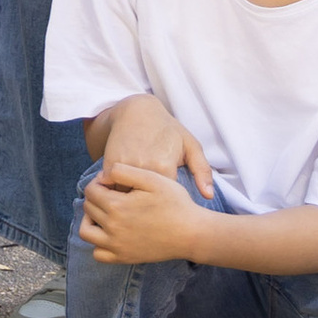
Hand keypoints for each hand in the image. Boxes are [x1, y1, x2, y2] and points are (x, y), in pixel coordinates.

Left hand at [80, 159, 207, 265]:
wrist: (193, 233)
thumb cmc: (175, 203)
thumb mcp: (152, 178)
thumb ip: (122, 171)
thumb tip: (102, 176)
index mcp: (117, 206)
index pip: (91, 190)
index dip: (99, 181)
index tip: (113, 182)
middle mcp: (113, 228)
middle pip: (88, 208)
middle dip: (96, 197)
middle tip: (112, 194)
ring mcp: (117, 245)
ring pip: (86, 232)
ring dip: (90, 220)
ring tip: (106, 212)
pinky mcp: (124, 258)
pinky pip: (98, 254)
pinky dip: (98, 243)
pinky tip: (110, 233)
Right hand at [95, 91, 215, 200]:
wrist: (136, 110)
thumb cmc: (167, 129)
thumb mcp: (191, 146)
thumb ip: (203, 171)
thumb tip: (208, 196)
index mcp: (165, 167)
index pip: (166, 201)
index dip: (169, 205)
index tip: (171, 204)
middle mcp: (143, 168)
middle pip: (145, 202)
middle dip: (149, 207)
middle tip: (154, 207)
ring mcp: (125, 166)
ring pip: (127, 197)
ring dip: (132, 202)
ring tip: (140, 201)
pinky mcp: (109, 164)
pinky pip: (113, 187)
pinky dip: (118, 192)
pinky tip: (126, 191)